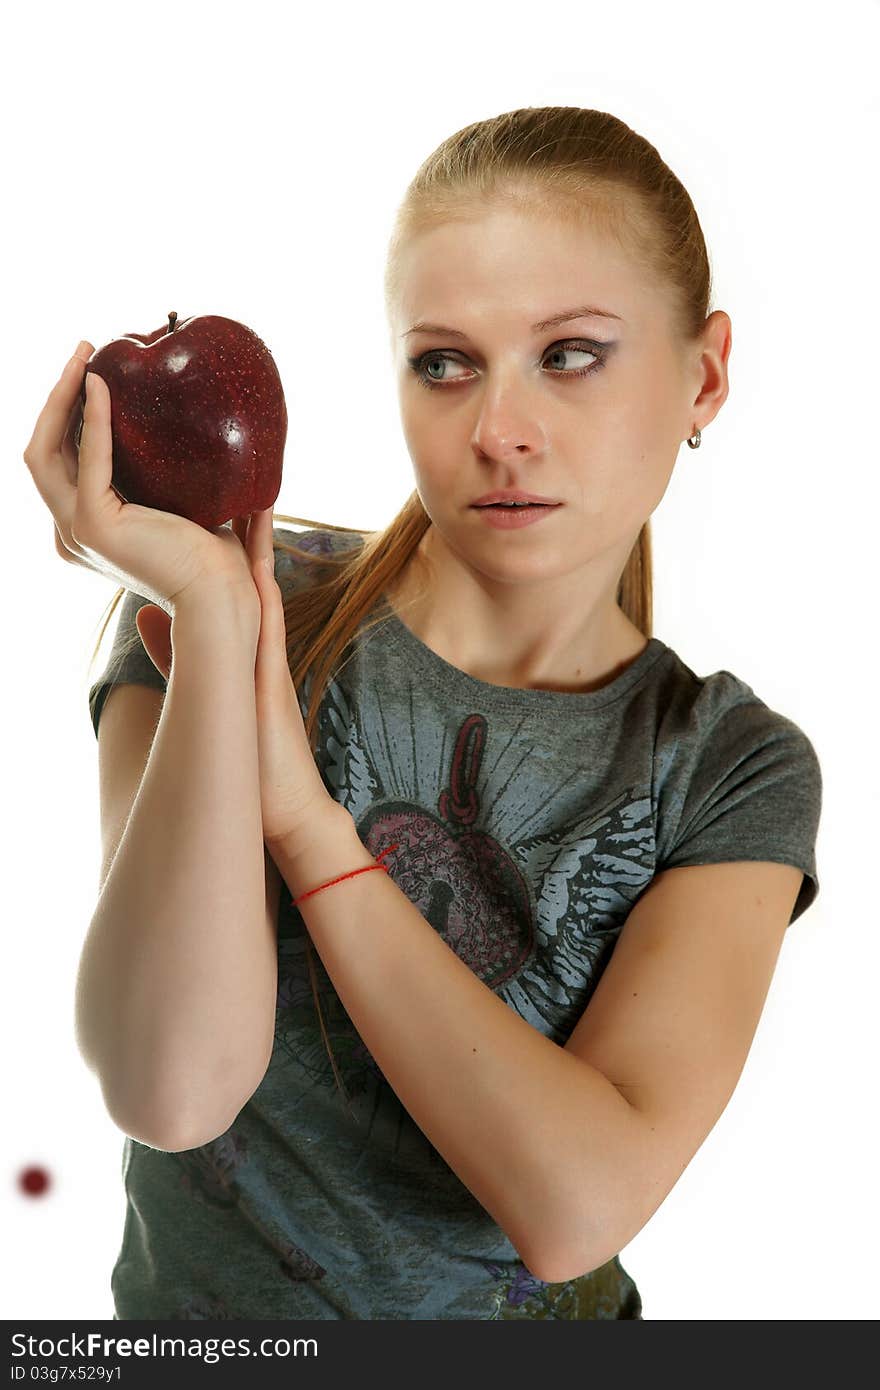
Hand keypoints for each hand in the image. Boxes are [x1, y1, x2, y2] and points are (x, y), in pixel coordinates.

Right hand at [23, 342, 261, 619]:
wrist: (222, 598)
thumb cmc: (214, 561)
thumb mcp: (182, 506)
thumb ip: (167, 474)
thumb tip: (190, 423)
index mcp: (86, 531)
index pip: (62, 460)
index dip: (68, 414)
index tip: (93, 371)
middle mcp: (69, 533)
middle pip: (43, 451)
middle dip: (57, 396)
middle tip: (85, 350)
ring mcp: (74, 532)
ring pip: (46, 450)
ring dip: (63, 396)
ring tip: (87, 354)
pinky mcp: (93, 526)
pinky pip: (88, 458)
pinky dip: (92, 417)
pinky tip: (101, 383)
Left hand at [137, 505, 342, 847]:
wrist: (286, 806)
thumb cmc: (250, 764)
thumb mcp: (205, 695)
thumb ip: (175, 654)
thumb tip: (143, 616)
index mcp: (244, 649)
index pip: (232, 584)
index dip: (222, 542)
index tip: (211, 500)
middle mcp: (260, 643)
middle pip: (251, 572)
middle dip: (246, 526)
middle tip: (241, 476)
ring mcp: (269, 654)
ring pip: (263, 582)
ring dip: (259, 539)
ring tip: (255, 490)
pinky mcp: (271, 669)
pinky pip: (268, 611)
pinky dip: (263, 577)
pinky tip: (258, 549)